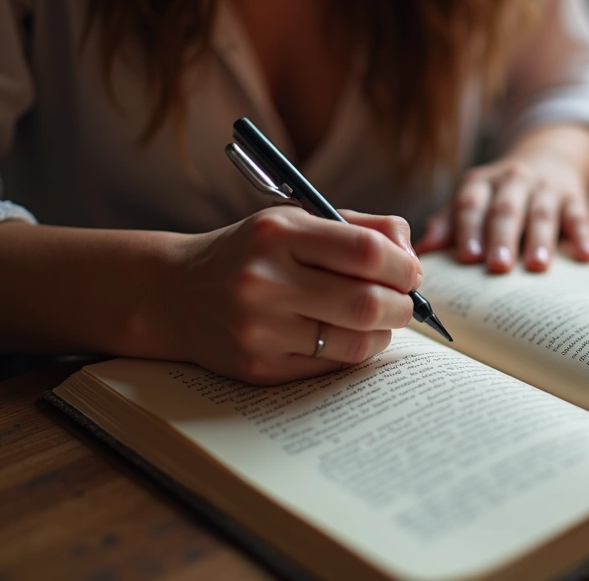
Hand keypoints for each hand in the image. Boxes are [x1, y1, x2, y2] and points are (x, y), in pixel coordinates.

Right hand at [163, 207, 421, 384]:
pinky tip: (345, 337)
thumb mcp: (297, 221)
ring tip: (377, 320)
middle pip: (368, 304)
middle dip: (402, 306)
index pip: (367, 252)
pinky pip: (331, 366)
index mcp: (278, 233)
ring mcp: (259, 330)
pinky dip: (353, 352)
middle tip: (404, 303)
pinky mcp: (258, 368)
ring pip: (356, 342)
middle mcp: (265, 281)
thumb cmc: (253, 252)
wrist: (176, 292)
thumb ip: (361, 228)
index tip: (411, 273)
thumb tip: (412, 257)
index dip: (403, 266)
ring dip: (382, 333)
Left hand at [415, 157, 588, 272]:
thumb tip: (421, 252)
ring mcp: (545, 187)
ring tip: (536, 266)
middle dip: (501, 238)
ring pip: (541, 212)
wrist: (550, 159)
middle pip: (505, 209)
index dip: (468, 229)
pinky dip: (582, 235)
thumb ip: (448, 224)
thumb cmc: (501, 194)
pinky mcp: (574, 196)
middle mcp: (512, 180)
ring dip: (539, 240)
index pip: (471, 204)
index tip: (467, 256)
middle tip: (498, 267)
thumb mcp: (473, 200)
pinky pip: (578, 214)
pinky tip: (585, 255)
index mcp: (481, 183)